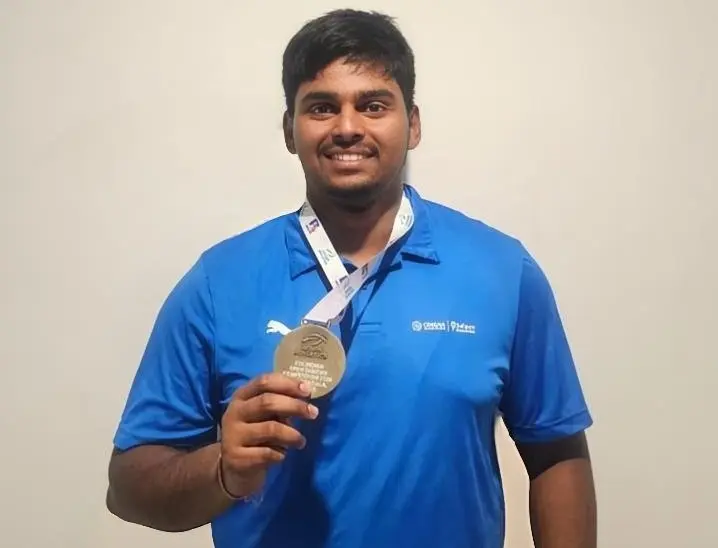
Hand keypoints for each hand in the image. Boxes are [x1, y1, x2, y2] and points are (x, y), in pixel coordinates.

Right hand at [219, 373, 317, 497]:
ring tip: (301, 441)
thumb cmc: (256, 433)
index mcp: (241, 396)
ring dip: (292, 435)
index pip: (264, 382)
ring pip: (270, 429)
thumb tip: (306, 394)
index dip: (287, 384)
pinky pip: (267, 453)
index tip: (308, 390)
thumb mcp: (263, 414)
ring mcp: (233, 435)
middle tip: (314, 413)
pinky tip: (283, 455)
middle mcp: (234, 412)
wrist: (234, 468)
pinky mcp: (236, 458)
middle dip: (295, 406)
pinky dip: (281, 453)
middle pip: (267, 402)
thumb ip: (279, 403)